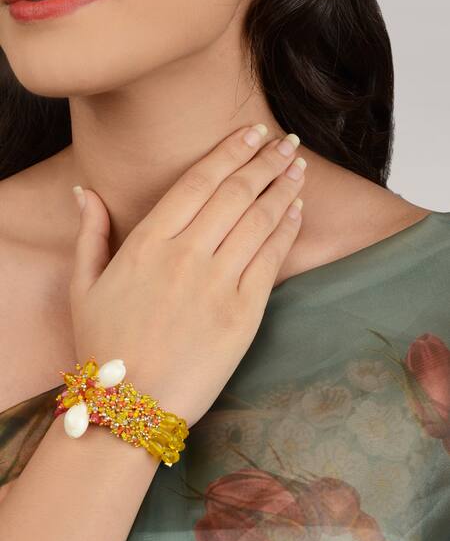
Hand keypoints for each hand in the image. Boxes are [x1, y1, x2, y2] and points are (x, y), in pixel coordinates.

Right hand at [69, 125, 305, 426]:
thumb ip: (89, 234)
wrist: (131, 407)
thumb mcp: (82, 287)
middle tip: (286, 141)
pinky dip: (287, 230)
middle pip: (235, 193)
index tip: (252, 133)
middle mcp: (185, 256)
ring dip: (283, 188)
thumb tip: (83, 191)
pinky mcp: (244, 315)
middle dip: (265, 161)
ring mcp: (217, 285)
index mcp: (146, 243)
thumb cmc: (104, 347)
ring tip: (298, 167)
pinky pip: (271, 260)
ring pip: (259, 221)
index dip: (230, 152)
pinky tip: (297, 210)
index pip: (198, 182)